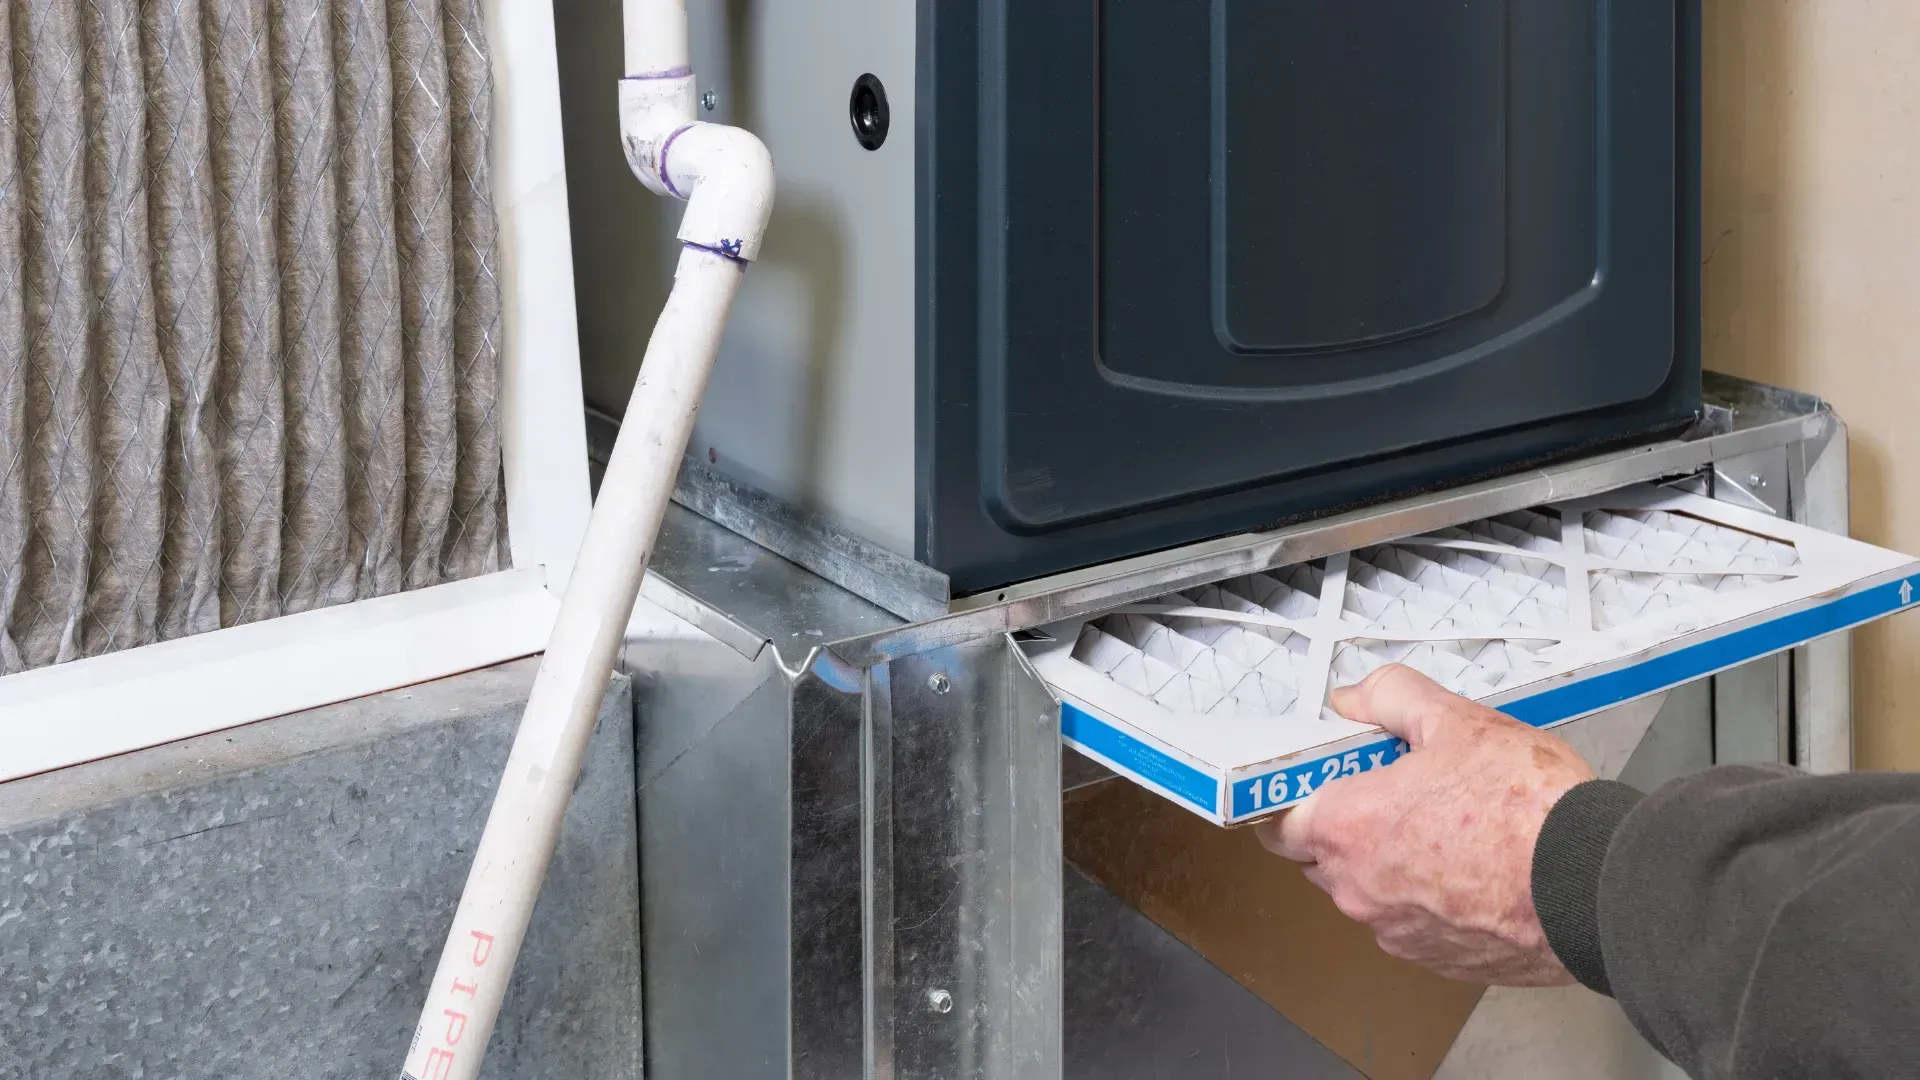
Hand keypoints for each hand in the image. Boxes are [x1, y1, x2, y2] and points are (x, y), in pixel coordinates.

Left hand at [1255, 663, 1595, 985]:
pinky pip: (1413, 923)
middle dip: (1349, 825)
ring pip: (1370, 891)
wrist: (1594, 886)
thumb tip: (1356, 699)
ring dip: (1392, 863)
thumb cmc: (1527, 810)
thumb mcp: (1456, 721)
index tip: (1328, 778)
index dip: (1298, 797)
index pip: (1278, 822)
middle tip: (1399, 789)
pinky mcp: (1439, 960)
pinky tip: (1475, 867)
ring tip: (1450, 826)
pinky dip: (1431, 898)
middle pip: (1323, 856)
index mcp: (1346, 830)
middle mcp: (1359, 891)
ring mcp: (1397, 931)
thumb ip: (1391, 699)